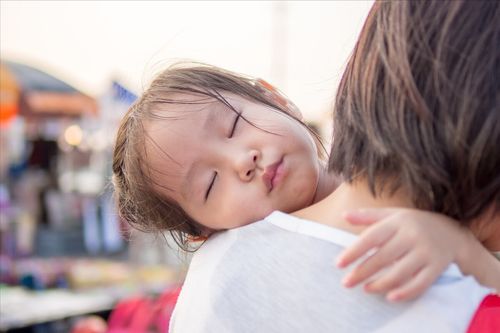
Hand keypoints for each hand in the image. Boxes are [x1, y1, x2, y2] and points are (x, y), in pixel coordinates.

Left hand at [335, 208, 467, 301]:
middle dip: (362, 272)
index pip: (371, 238)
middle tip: (346, 283)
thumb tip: (344, 215)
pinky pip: (421, 284)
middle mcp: (412, 236)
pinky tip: (390, 297)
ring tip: (365, 289)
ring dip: (380, 284)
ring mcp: (426, 252)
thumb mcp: (392, 215)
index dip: (354, 251)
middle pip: (383, 257)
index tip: (338, 264)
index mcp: (398, 222)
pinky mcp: (437, 267)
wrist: (452, 232)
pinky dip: (406, 292)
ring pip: (400, 273)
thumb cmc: (413, 223)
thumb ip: (368, 216)